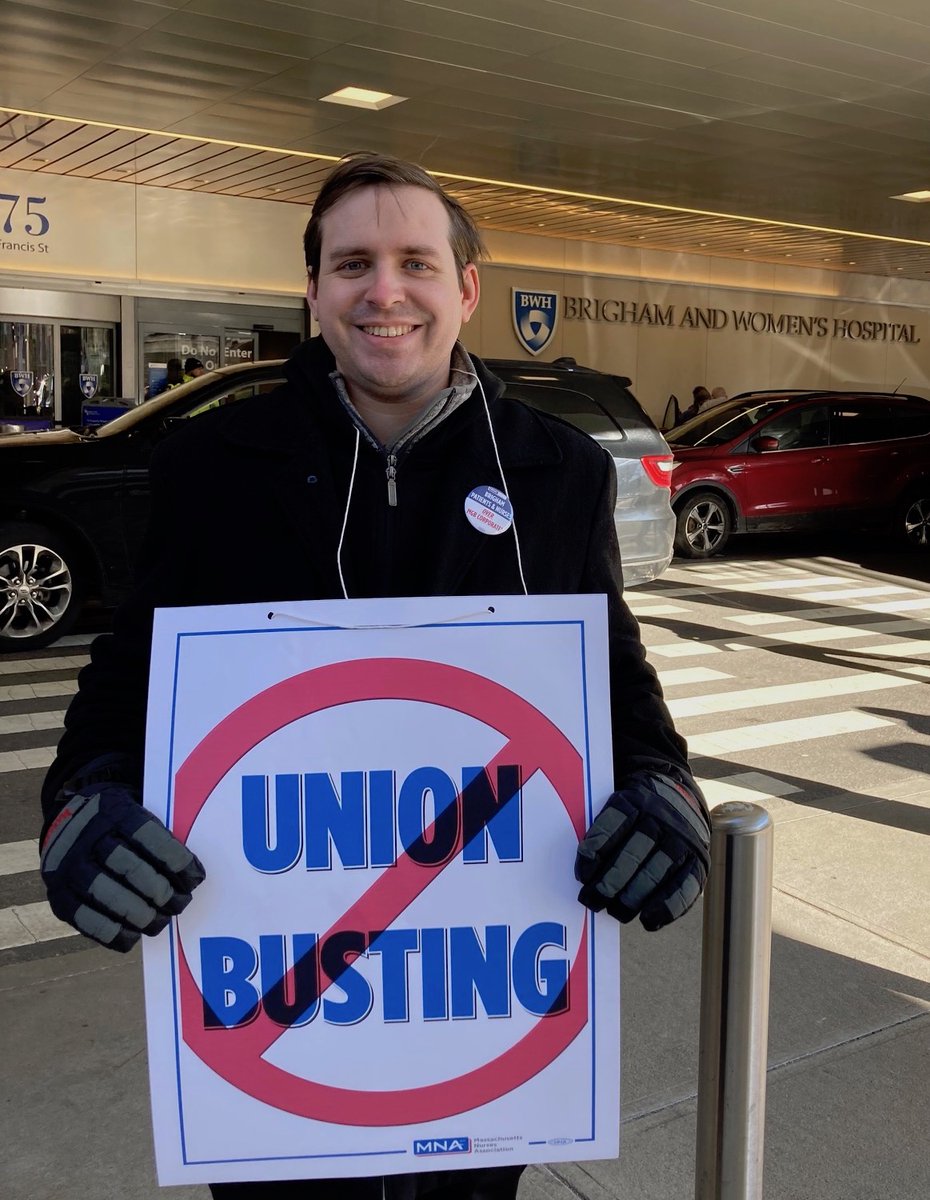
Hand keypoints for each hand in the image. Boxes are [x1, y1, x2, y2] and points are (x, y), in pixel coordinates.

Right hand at [41, 785, 204, 951]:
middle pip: (130, 868)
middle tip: (180, 904)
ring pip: (107, 894)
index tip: (195, 878)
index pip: (149, 836)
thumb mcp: (138, 811)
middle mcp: (88, 838)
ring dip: (140, 914)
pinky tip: (133, 934)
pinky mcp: (59, 896)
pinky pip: (86, 919)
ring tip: (160, 921)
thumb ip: (160, 836)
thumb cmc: (119, 825)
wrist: (69, 822)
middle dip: (160, 891)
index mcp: (114, 811)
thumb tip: (191, 874)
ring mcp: (69, 868)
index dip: (176, 861)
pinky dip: (113, 932)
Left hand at [575, 771, 709, 930]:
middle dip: (609, 882)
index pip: (613, 823)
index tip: (582, 875)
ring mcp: (681, 840)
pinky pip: (685, 887)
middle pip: (633, 853)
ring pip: (655, 873)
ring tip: (616, 912)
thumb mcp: (621, 805)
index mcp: (635, 801)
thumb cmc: (637, 814)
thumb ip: (603, 828)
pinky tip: (649, 920)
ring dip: (633, 898)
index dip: (595, 851)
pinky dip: (666, 907)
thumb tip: (584, 866)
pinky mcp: (698, 861)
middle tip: (592, 900)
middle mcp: (660, 819)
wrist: (680, 802)